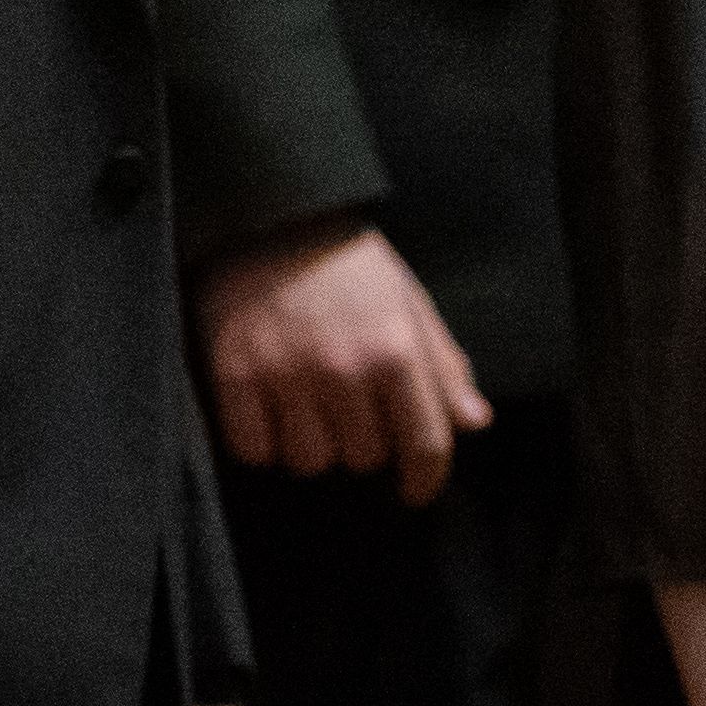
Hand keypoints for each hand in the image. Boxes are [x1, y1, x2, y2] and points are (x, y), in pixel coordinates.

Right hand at [197, 222, 488, 499]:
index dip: (425, 479)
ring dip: (310, 446)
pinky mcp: (232, 372)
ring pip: (308, 460)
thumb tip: (473, 423)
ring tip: (305, 413)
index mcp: (394, 351)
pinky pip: (253, 448)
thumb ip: (443, 367)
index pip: (424, 445)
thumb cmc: (347, 263)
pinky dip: (261, 442)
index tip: (413, 491)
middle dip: (360, 443)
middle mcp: (342, 368)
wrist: (266, 215)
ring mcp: (283, 373)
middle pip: (362, 458)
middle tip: (346, 412)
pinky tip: (266, 415)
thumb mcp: (408, 303)